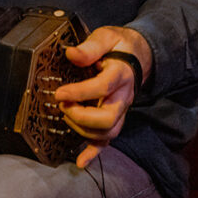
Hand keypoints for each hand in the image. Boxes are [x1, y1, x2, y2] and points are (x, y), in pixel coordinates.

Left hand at [54, 25, 152, 168]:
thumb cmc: (119, 45)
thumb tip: (70, 54)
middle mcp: (123, 97)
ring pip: (108, 132)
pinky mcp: (116, 118)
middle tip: (62, 106)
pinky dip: (94, 152)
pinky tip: (81, 162)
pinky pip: (107, 140)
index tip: (59, 93)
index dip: (79, 93)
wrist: (138, 55)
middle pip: (108, 118)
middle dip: (81, 116)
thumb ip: (90, 46)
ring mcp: (121, 110)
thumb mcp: (106, 36)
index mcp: (121, 74)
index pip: (103, 87)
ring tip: (66, 115)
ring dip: (83, 130)